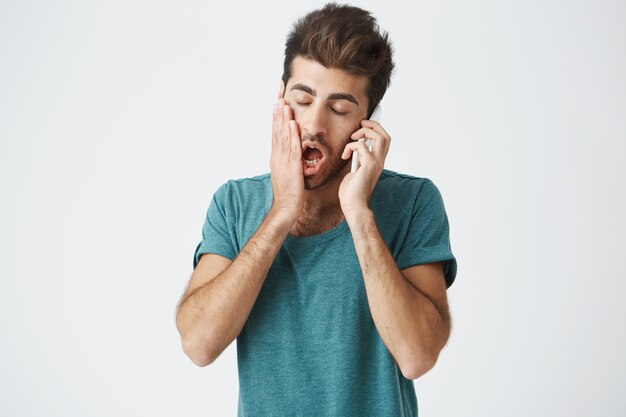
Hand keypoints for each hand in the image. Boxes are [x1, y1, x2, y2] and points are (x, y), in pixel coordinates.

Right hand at [270, 81, 304, 223]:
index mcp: (277, 155)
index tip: (279, 97)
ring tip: (283, 101)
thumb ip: (291, 158)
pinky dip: (292, 135)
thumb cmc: (290, 193)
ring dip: (282, 118)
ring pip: (282, 135)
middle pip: (277, 127)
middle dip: (278, 108)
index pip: (277, 129)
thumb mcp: (290, 171)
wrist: (286, 208)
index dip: (277, 113)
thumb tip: (295, 149)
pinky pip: (291, 148)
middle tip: (279, 91)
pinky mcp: (291, 166)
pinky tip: (292, 123)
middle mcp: (278, 154)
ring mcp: (283, 160)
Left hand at [338, 119, 390, 220]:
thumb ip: (357, 161)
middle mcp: (380, 162)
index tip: (365, 124)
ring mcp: (376, 163)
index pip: (384, 141)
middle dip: (373, 125)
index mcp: (377, 162)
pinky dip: (351, 146)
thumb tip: (353, 151)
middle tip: (361, 125)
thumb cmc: (351, 193)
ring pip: (380, 137)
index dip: (377, 129)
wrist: (353, 206)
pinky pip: (361, 146)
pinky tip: (345, 155)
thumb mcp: (354, 172)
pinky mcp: (368, 165)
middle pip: (386, 135)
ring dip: (365, 132)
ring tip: (353, 137)